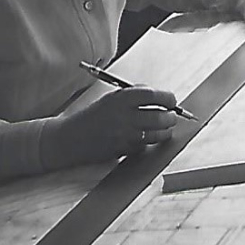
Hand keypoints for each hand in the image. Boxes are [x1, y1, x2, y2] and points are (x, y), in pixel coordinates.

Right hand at [40, 86, 177, 169]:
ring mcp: (125, 134)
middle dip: (171, 117)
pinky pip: (145, 145)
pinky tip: (145, 138)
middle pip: (160, 116)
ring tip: (165, 129)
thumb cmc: (93, 117)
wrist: (71, 138)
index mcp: (121, 98)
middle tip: (172, 117)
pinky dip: (149, 142)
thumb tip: (160, 97)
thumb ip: (134, 96)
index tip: (172, 101)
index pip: (153, 95)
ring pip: (157, 134)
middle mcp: (125, 115)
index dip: (168, 98)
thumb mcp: (111, 99)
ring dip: (165, 131)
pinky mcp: (125, 149)